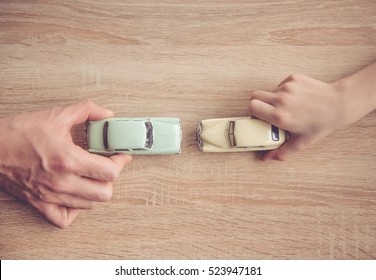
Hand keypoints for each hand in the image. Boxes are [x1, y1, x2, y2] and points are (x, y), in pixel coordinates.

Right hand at [0, 100, 131, 227]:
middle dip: (111, 179)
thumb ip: (86, 110)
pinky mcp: (40, 204)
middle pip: (104, 194)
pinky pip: (64, 219)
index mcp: (68, 160)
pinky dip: (75, 210)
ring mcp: (51, 196)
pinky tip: (76, 196)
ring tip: (93, 178)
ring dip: (96, 192)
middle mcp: (62, 182)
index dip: (120, 163)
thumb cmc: (18, 134)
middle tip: (107, 167)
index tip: (120, 156)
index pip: (110, 172)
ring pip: (89, 206)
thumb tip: (107, 114)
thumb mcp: (56, 115)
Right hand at [249, 74, 346, 160]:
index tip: (258, 116)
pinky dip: (284, 91)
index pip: (252, 107)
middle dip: (258, 103)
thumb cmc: (321, 124)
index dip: (253, 112)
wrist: (339, 104)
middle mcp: (281, 100)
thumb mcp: (301, 143)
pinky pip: (280, 84)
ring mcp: (288, 87)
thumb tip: (267, 158)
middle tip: (267, 110)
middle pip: (255, 96)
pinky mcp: (294, 78)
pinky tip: (296, 98)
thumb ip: (281, 152)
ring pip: (269, 91)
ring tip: (287, 106)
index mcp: (280, 116)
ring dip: (273, 98)